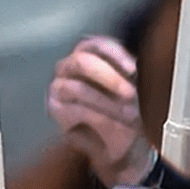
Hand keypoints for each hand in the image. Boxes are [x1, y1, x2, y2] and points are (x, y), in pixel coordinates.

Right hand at [48, 36, 154, 187]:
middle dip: (109, 78)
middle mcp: (68, 66)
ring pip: (79, 89)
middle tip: (131, 94)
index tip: (134, 69)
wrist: (110, 143)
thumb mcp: (129, 91)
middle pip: (82, 62)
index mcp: (87, 53)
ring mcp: (58, 86)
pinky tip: (117, 125)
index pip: (97, 45)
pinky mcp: (55, 108)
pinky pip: (76, 111)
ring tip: (130, 115)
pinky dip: (100, 118)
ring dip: (107, 104)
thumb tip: (135, 69)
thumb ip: (128, 77)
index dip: (116, 55)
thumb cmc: (120, 110)